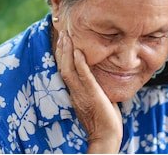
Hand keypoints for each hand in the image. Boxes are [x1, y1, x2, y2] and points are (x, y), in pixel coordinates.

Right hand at [55, 31, 122, 152]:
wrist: (106, 135)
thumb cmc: (104, 117)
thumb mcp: (96, 97)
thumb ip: (93, 85)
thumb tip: (98, 74)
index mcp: (75, 91)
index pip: (65, 69)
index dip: (62, 54)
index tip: (62, 39)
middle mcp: (74, 91)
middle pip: (63, 66)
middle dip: (62, 49)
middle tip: (61, 32)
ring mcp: (81, 93)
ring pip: (69, 69)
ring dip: (67, 52)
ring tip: (66, 36)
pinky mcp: (92, 95)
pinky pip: (84, 77)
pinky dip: (80, 64)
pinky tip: (78, 51)